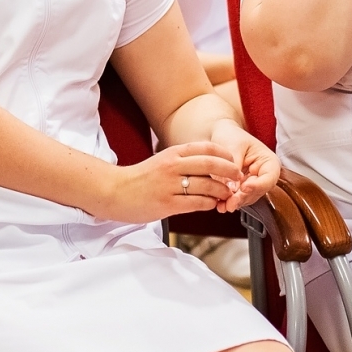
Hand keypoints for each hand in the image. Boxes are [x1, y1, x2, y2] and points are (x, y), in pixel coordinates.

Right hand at [96, 142, 249, 222]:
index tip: (233, 161)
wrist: (114, 192)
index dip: (224, 154)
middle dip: (230, 171)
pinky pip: (197, 203)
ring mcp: (169, 185)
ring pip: (207, 185)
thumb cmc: (138, 179)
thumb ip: (182, 162)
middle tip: (238, 178)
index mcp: (172, 154)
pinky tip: (212, 204)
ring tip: (226, 195)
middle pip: (211, 164)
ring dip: (222, 191)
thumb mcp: (161, 162)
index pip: (205, 148)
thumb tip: (208, 165)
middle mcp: (172, 166)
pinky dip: (209, 204)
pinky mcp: (167, 204)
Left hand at [208, 120, 280, 211]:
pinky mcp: (240, 190)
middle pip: (258, 192)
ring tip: (222, 206)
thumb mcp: (233, 147)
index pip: (269, 178)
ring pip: (247, 198)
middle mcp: (263, 176)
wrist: (221, 136)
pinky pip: (237, 199)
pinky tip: (219, 205)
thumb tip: (232, 188)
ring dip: (235, 203)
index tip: (244, 188)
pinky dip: (228, 202)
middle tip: (231, 203)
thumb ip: (234, 167)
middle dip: (243, 198)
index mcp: (269, 162)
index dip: (258, 185)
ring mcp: (252, 185)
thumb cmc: (231, 136)